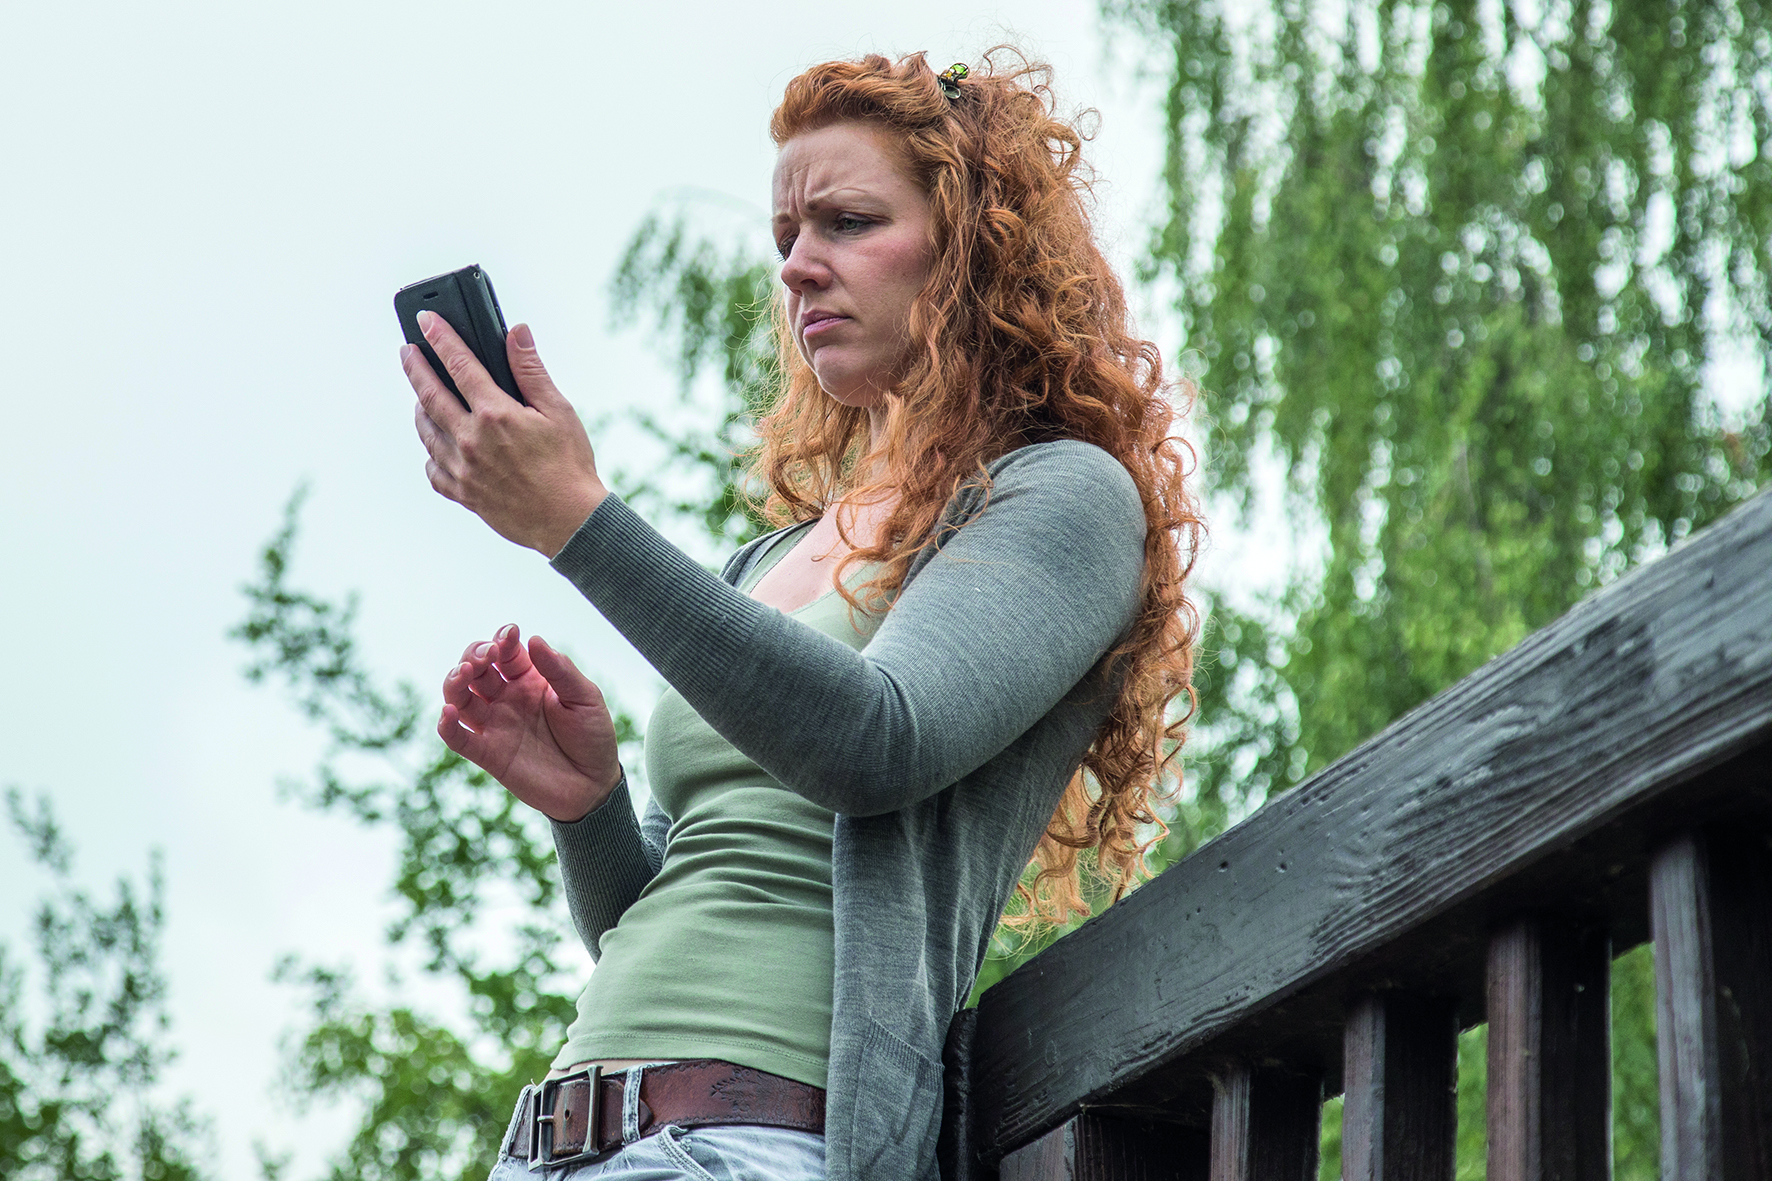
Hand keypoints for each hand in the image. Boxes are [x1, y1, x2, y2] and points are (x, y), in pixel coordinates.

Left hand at [404, 314, 607, 556]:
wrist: (570, 522)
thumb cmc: (569, 465)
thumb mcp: (559, 411)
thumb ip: (531, 370)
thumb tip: (516, 333)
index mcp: (495, 414)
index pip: (459, 364)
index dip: (440, 338)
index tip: (426, 321)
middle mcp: (470, 440)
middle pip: (429, 395)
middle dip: (415, 367)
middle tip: (408, 351)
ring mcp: (462, 469)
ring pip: (426, 431)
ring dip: (420, 408)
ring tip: (421, 396)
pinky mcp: (462, 494)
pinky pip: (433, 469)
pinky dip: (431, 452)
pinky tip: (438, 444)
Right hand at [439, 624, 622, 821]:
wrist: (594, 784)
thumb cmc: (592, 737)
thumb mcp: (585, 698)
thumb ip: (561, 671)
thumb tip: (535, 640)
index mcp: (530, 680)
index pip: (506, 652)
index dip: (503, 640)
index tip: (510, 634)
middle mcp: (507, 698)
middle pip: (477, 669)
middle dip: (476, 655)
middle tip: (489, 655)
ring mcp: (495, 725)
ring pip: (460, 698)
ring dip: (455, 682)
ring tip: (464, 672)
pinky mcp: (489, 754)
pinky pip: (459, 739)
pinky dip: (447, 726)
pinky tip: (448, 712)